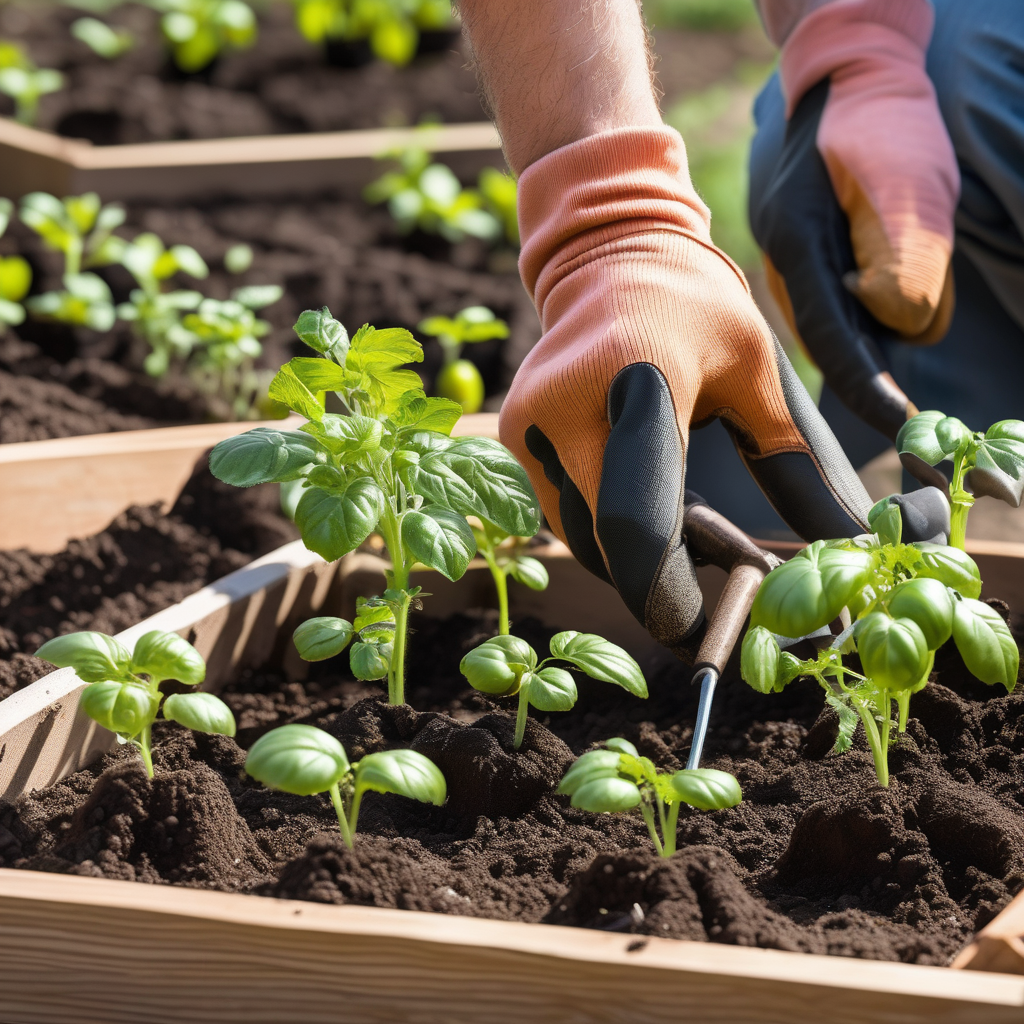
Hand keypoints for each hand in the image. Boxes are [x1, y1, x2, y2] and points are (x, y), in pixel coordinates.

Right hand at [499, 126, 877, 659]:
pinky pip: (562, 511)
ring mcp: (528, 426)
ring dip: (629, 553)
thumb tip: (847, 544)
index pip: (641, 520)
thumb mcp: (760, 372)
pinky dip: (604, 525)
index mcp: (638, 381)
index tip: (701, 628)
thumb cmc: (697, 311)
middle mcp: (565, 409)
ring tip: (685, 522)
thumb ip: (796, 463)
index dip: (667, 593)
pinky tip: (644, 496)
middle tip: (712, 569)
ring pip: (578, 537)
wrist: (609, 259)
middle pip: (606, 545)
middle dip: (655, 578)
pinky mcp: (513, 439)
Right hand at [749, 0, 958, 441]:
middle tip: (914, 376)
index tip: (903, 430)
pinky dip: (869, 306)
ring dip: (880, 320)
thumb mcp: (909, 186)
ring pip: (842, 324)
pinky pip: (839, 304)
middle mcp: (783, 266)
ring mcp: (787, 265)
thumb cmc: (879, 121)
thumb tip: (892, 328)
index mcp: (799, 248)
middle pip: (836, 341)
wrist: (844, 73)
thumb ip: (905, 264)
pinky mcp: (802, 261)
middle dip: (878, 358)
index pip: (836, 341)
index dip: (869, 391)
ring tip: (899, 273)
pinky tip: (878, 281)